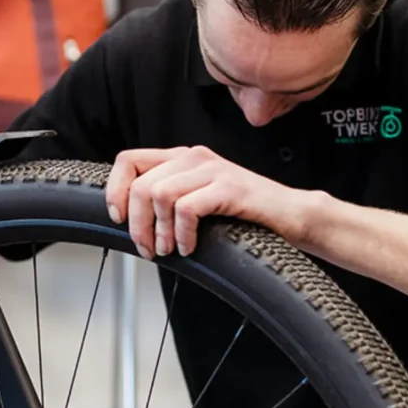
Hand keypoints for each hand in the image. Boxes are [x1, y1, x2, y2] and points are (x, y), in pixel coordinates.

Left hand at [104, 146, 325, 258]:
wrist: (291, 215)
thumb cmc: (246, 214)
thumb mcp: (200, 200)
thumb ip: (170, 200)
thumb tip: (130, 221)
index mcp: (183, 158)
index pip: (128, 160)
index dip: (116, 190)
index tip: (118, 219)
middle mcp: (195, 157)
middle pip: (140, 183)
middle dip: (137, 223)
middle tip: (148, 248)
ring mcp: (213, 170)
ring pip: (159, 194)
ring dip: (158, 230)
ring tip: (169, 250)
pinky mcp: (230, 188)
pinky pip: (187, 209)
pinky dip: (182, 233)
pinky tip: (190, 247)